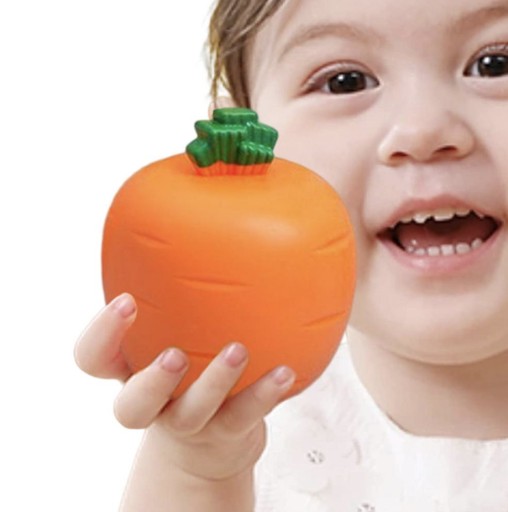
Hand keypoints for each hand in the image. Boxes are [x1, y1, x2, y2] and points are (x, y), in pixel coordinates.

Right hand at [74, 293, 295, 480]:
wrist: (213, 440)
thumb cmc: (191, 361)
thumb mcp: (176, 327)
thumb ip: (178, 286)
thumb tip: (205, 200)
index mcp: (132, 368)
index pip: (93, 358)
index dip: (102, 335)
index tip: (127, 301)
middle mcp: (154, 401)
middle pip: (130, 407)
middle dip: (151, 383)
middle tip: (174, 355)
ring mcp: (189, 421)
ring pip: (190, 413)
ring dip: (214, 383)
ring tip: (238, 350)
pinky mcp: (226, 431)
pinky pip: (243, 417)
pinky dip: (262, 394)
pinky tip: (284, 369)